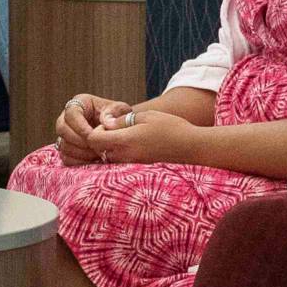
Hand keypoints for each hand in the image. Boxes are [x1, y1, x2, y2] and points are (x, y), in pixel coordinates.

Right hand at [52, 94, 129, 164]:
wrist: (119, 130)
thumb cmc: (119, 117)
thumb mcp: (121, 110)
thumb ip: (115, 112)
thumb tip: (105, 123)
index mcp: (79, 103)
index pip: (71, 113)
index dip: (80, 126)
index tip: (93, 136)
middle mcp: (67, 118)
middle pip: (61, 128)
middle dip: (78, 141)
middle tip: (95, 148)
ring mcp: (65, 134)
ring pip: (63, 145)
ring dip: (80, 153)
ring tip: (98, 154)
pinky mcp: (68, 149)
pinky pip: (66, 158)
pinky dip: (79, 162)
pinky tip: (94, 161)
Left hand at [85, 108, 203, 166]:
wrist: (192, 147)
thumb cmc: (171, 127)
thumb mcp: (146, 116)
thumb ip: (122, 120)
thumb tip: (105, 123)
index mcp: (125, 140)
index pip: (93, 139)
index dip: (96, 129)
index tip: (108, 123)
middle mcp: (125, 156)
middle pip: (98, 150)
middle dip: (102, 140)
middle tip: (116, 129)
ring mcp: (132, 165)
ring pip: (109, 158)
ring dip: (111, 148)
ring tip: (127, 137)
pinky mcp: (139, 169)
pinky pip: (121, 163)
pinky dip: (122, 155)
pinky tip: (136, 146)